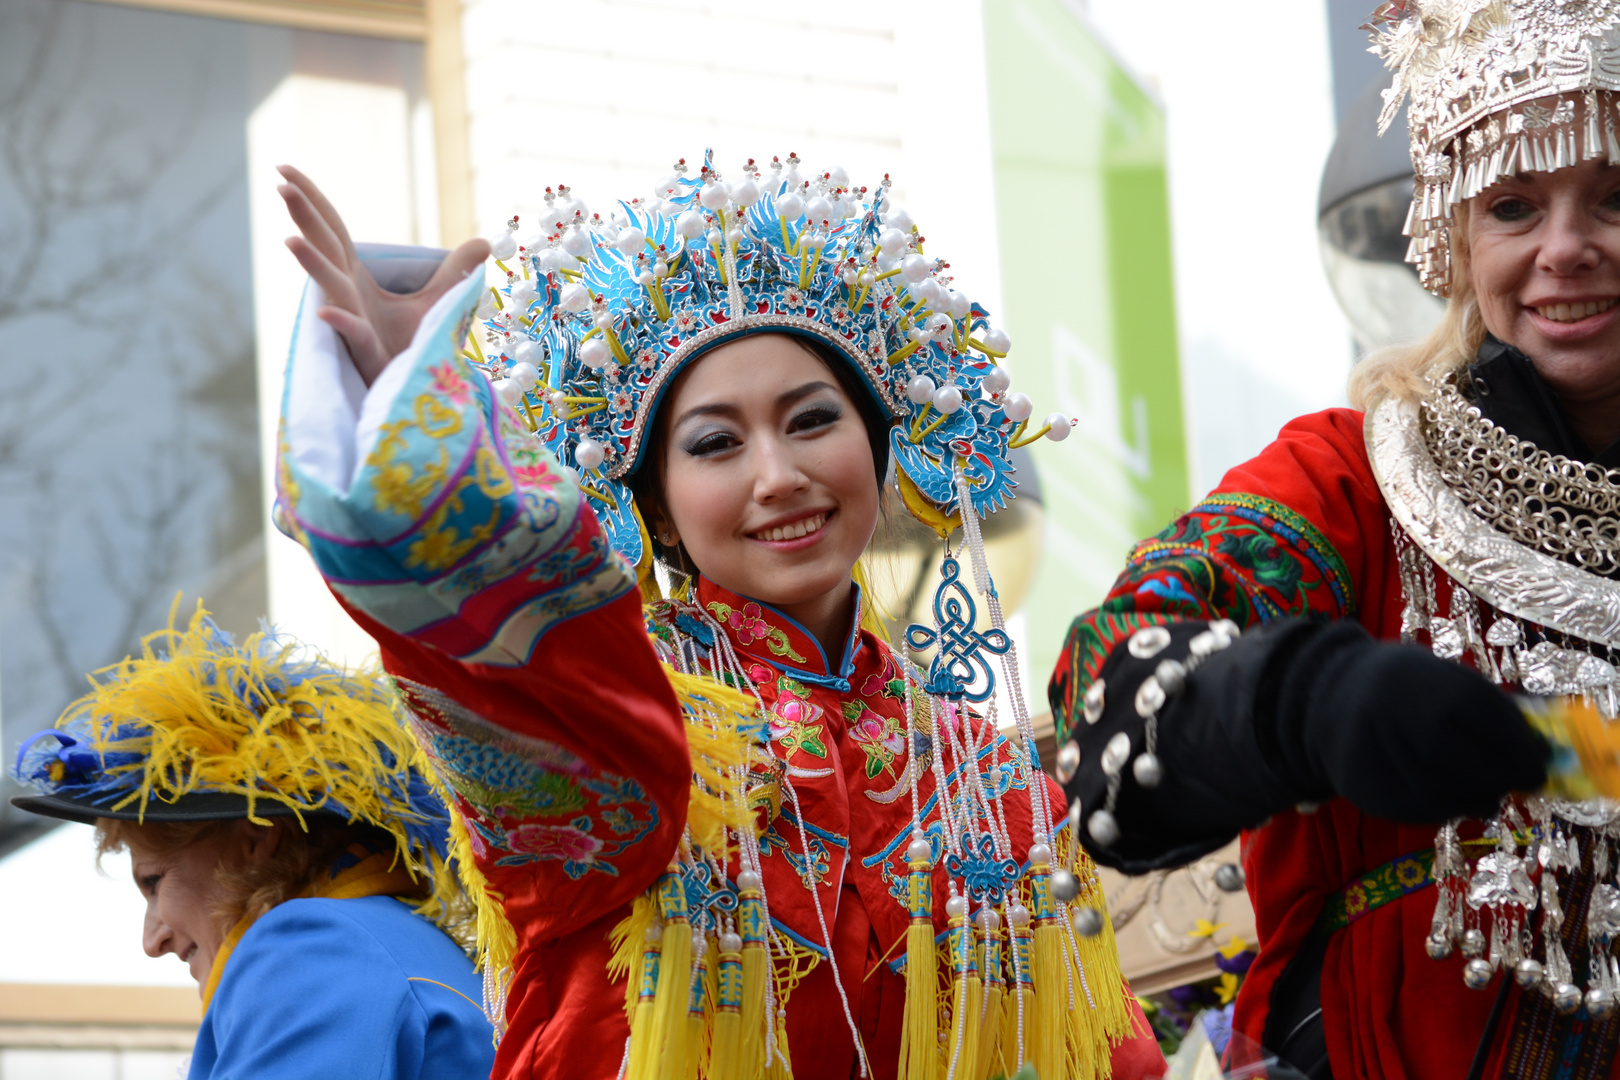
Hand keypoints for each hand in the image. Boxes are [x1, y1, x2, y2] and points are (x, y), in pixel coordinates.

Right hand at [277, 165, 489, 385]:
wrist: (411, 388)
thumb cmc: (411, 346)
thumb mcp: (440, 300)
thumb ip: (454, 270)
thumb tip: (483, 242)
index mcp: (356, 274)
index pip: (331, 227)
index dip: (310, 197)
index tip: (282, 165)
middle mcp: (347, 292)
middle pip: (324, 246)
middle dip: (303, 216)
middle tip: (280, 183)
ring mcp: (353, 319)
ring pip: (329, 287)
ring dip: (311, 264)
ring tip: (289, 239)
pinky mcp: (366, 350)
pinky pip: (351, 335)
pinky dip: (341, 323)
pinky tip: (327, 313)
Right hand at [1271, 622, 1549, 822]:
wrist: (1323, 696)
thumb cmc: (1402, 687)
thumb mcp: (1443, 678)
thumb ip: (1489, 711)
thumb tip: (1544, 750)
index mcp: (1437, 687)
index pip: (1503, 731)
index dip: (1528, 753)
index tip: (1539, 764)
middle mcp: (1411, 723)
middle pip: (1481, 769)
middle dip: (1505, 778)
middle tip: (1517, 780)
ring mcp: (1387, 760)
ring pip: (1452, 796)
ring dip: (1475, 795)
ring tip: (1477, 785)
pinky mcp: (1371, 790)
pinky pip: (1422, 809)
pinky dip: (1442, 804)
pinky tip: (1440, 788)